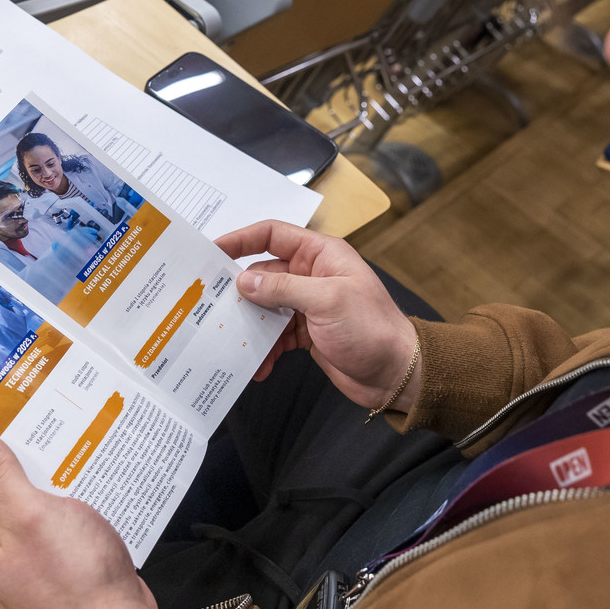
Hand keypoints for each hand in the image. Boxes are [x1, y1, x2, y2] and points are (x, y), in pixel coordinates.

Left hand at [0, 427, 158, 608]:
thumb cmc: (71, 577)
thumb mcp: (29, 514)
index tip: (9, 402)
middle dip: (17, 448)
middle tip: (48, 418)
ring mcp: (17, 549)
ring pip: (23, 492)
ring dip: (44, 470)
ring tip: (71, 444)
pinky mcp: (45, 553)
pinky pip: (45, 511)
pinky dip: (61, 492)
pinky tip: (83, 479)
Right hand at [215, 220, 419, 411]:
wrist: (396, 374)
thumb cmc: (372, 328)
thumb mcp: (326, 301)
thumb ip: (283, 289)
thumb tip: (244, 281)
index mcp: (321, 254)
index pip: (273, 235)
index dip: (241, 239)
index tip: (213, 251)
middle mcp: (312, 274)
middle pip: (263, 275)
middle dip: (240, 293)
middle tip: (213, 307)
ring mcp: (309, 304)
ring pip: (266, 308)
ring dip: (251, 327)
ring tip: (235, 344)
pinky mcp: (307, 332)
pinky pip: (276, 335)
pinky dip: (266, 349)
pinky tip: (260, 366)